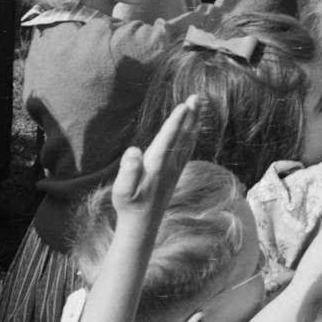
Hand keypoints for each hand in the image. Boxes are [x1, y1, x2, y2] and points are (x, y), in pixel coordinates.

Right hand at [113, 96, 199, 222]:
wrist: (142, 224)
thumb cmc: (128, 205)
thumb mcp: (122, 191)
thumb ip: (128, 171)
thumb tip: (133, 151)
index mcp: (155, 166)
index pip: (168, 139)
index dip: (176, 122)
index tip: (185, 106)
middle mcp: (169, 165)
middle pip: (182, 136)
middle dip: (190, 116)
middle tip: (197, 96)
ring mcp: (174, 169)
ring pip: (187, 140)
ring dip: (194, 121)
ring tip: (199, 104)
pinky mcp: (175, 172)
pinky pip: (187, 148)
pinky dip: (192, 134)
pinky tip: (194, 127)